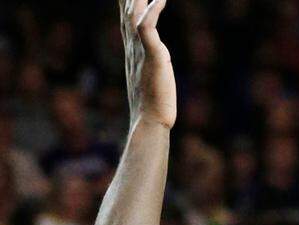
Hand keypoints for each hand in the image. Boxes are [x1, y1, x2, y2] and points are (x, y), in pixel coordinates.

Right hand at [121, 0, 175, 127]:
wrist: (150, 121)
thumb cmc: (153, 102)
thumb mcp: (152, 74)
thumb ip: (151, 61)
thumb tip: (156, 58)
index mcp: (133, 48)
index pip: (127, 15)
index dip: (127, 0)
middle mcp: (132, 45)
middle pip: (126, 9)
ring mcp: (140, 50)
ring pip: (134, 13)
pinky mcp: (152, 56)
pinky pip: (148, 28)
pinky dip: (153, 11)